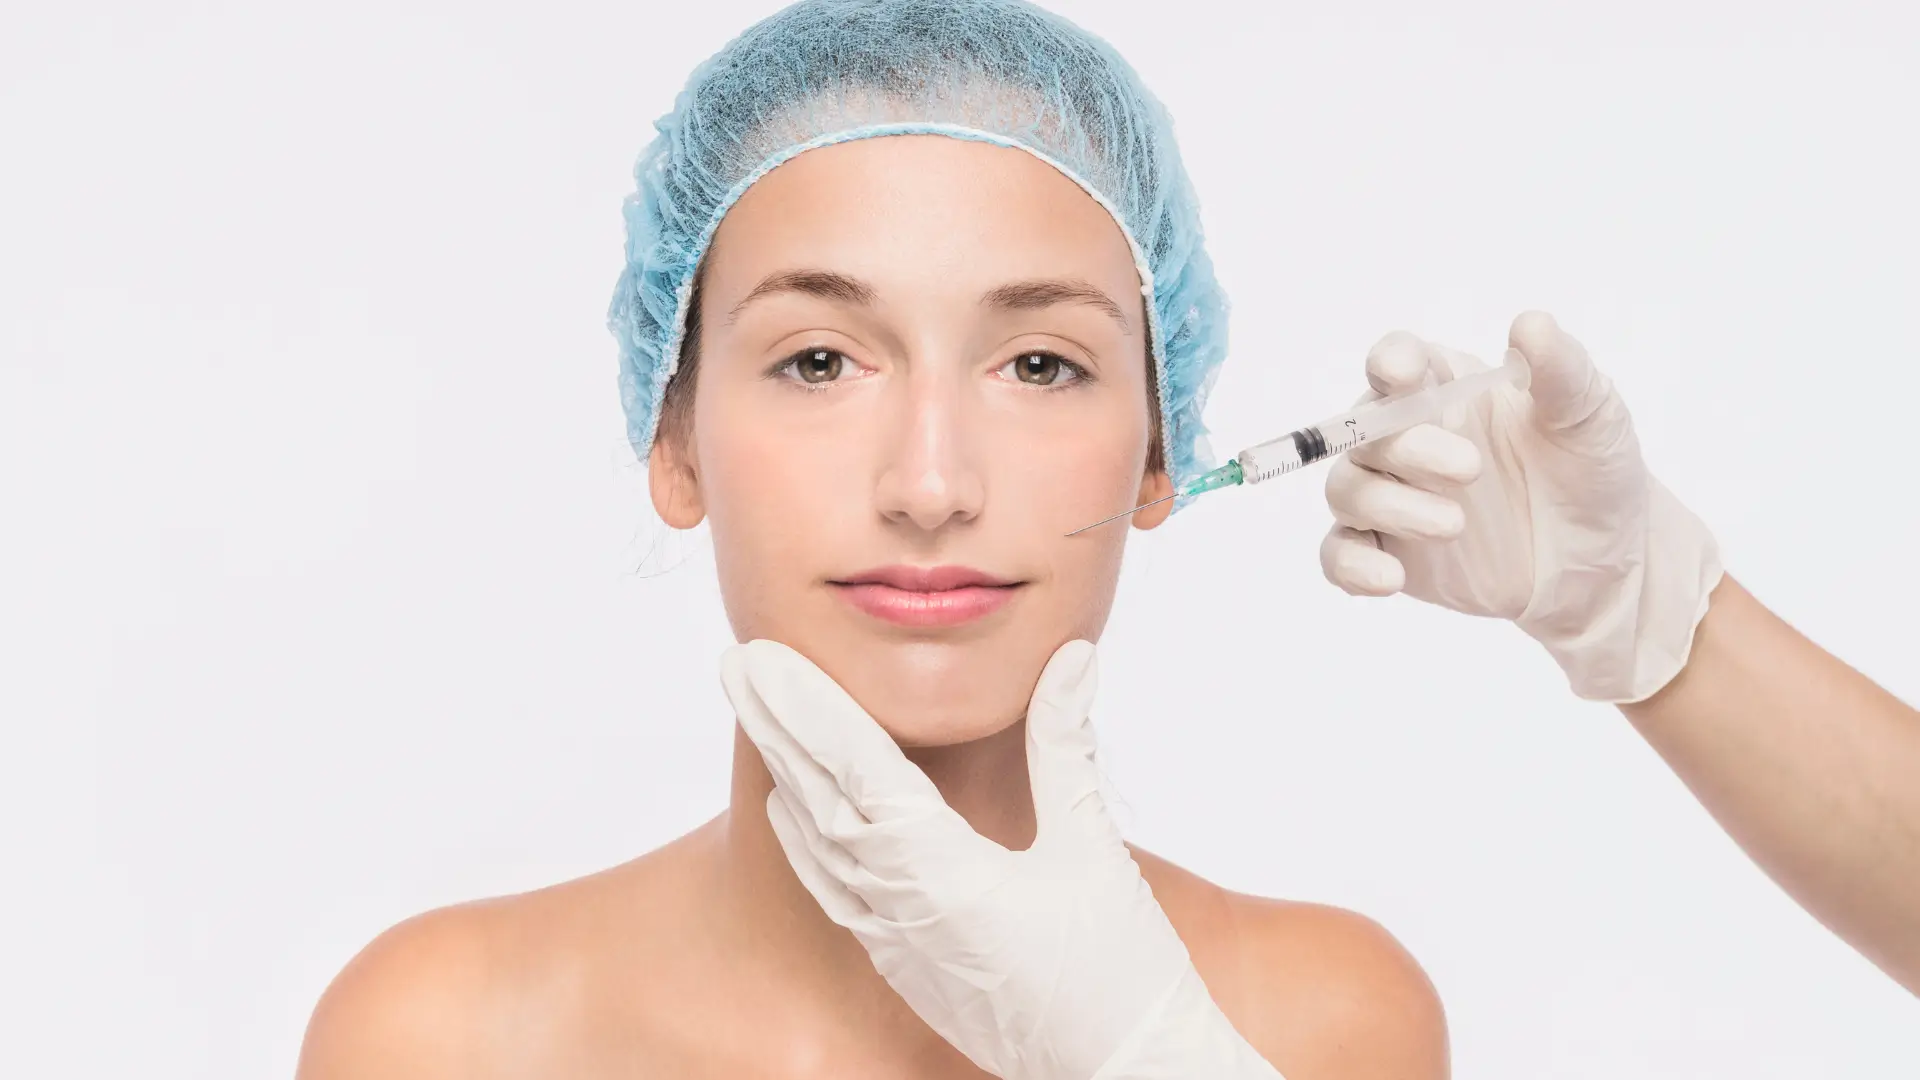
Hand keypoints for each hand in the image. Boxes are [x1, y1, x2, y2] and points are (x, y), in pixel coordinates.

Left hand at [720, 639, 1280, 1079]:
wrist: (1123, 1072)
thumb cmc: (1119, 967)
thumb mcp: (1091, 844)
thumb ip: (1065, 743)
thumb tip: (1070, 655)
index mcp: (944, 872)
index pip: (857, 768)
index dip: (806, 706)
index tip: (760, 659)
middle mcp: (903, 907)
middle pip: (819, 799)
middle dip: (776, 726)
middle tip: (734, 663)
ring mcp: (897, 942)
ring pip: (819, 845)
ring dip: (786, 774)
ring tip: (757, 716)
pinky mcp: (904, 965)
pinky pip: (834, 890)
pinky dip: (806, 841)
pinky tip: (793, 810)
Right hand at [1319, 311, 1723, 702]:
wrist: (1602, 563)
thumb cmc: (1592, 472)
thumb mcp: (1591, 415)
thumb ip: (1560, 370)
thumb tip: (1530, 323)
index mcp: (1445, 388)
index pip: (1396, 362)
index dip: (1390, 363)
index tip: (1404, 375)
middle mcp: (1407, 437)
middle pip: (1364, 430)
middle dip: (1406, 448)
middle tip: (1470, 470)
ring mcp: (1392, 496)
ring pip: (1347, 489)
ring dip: (1388, 506)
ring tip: (1454, 526)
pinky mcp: (1388, 551)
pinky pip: (1340, 554)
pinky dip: (1352, 565)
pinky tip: (1390, 578)